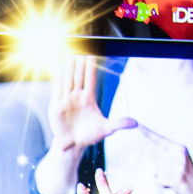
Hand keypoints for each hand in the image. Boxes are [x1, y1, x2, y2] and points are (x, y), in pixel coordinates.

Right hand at [34, 56, 134, 193]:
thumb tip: (136, 123)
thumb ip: (120, 124)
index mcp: (89, 98)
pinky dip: (58, 78)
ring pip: (68, 80)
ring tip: (70, 54)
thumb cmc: (89, 136)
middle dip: (79, 62)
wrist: (73, 146)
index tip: (92, 53)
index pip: (90, 77)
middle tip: (80, 47)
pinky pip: (57, 90)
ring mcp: (66, 100)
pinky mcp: (56, 106)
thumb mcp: (106, 130)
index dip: (90, 65)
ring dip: (69, 67)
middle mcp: (77, 96)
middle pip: (78, 75)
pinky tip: (60, 68)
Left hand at [130, 123, 192, 193]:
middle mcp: (179, 155)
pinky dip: (165, 185)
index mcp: (179, 149)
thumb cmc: (186, 178)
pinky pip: (160, 181)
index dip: (148, 133)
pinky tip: (176, 186)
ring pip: (157, 174)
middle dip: (161, 174)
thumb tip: (151, 165)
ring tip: (176, 181)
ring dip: (163, 180)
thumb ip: (167, 159)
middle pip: (156, 165)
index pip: (160, 140)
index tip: (137, 124)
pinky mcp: (178, 177)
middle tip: (175, 177)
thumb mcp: (179, 164)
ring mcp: (179, 165)